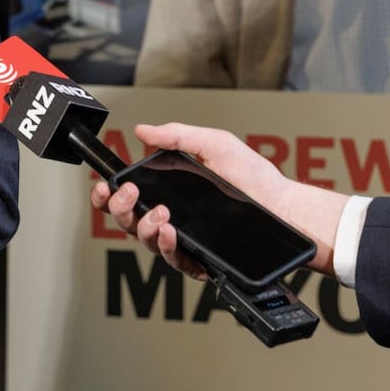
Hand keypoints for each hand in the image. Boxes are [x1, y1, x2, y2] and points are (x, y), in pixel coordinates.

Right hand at [89, 122, 344, 276]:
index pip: (128, 197)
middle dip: (120, 208)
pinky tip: (171, 232)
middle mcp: (172, 218)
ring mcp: (185, 241)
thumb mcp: (215, 144)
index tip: (104, 184)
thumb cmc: (255, 178)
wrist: (286, 207)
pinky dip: (167, 246)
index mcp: (169, 192)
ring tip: (161, 213)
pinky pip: (174, 260)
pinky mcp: (201, 260)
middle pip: (127, 221)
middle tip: (131, 194)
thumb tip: (142, 129)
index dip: (108, 194)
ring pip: (147, 242)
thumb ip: (177, 135)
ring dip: (145, 226)